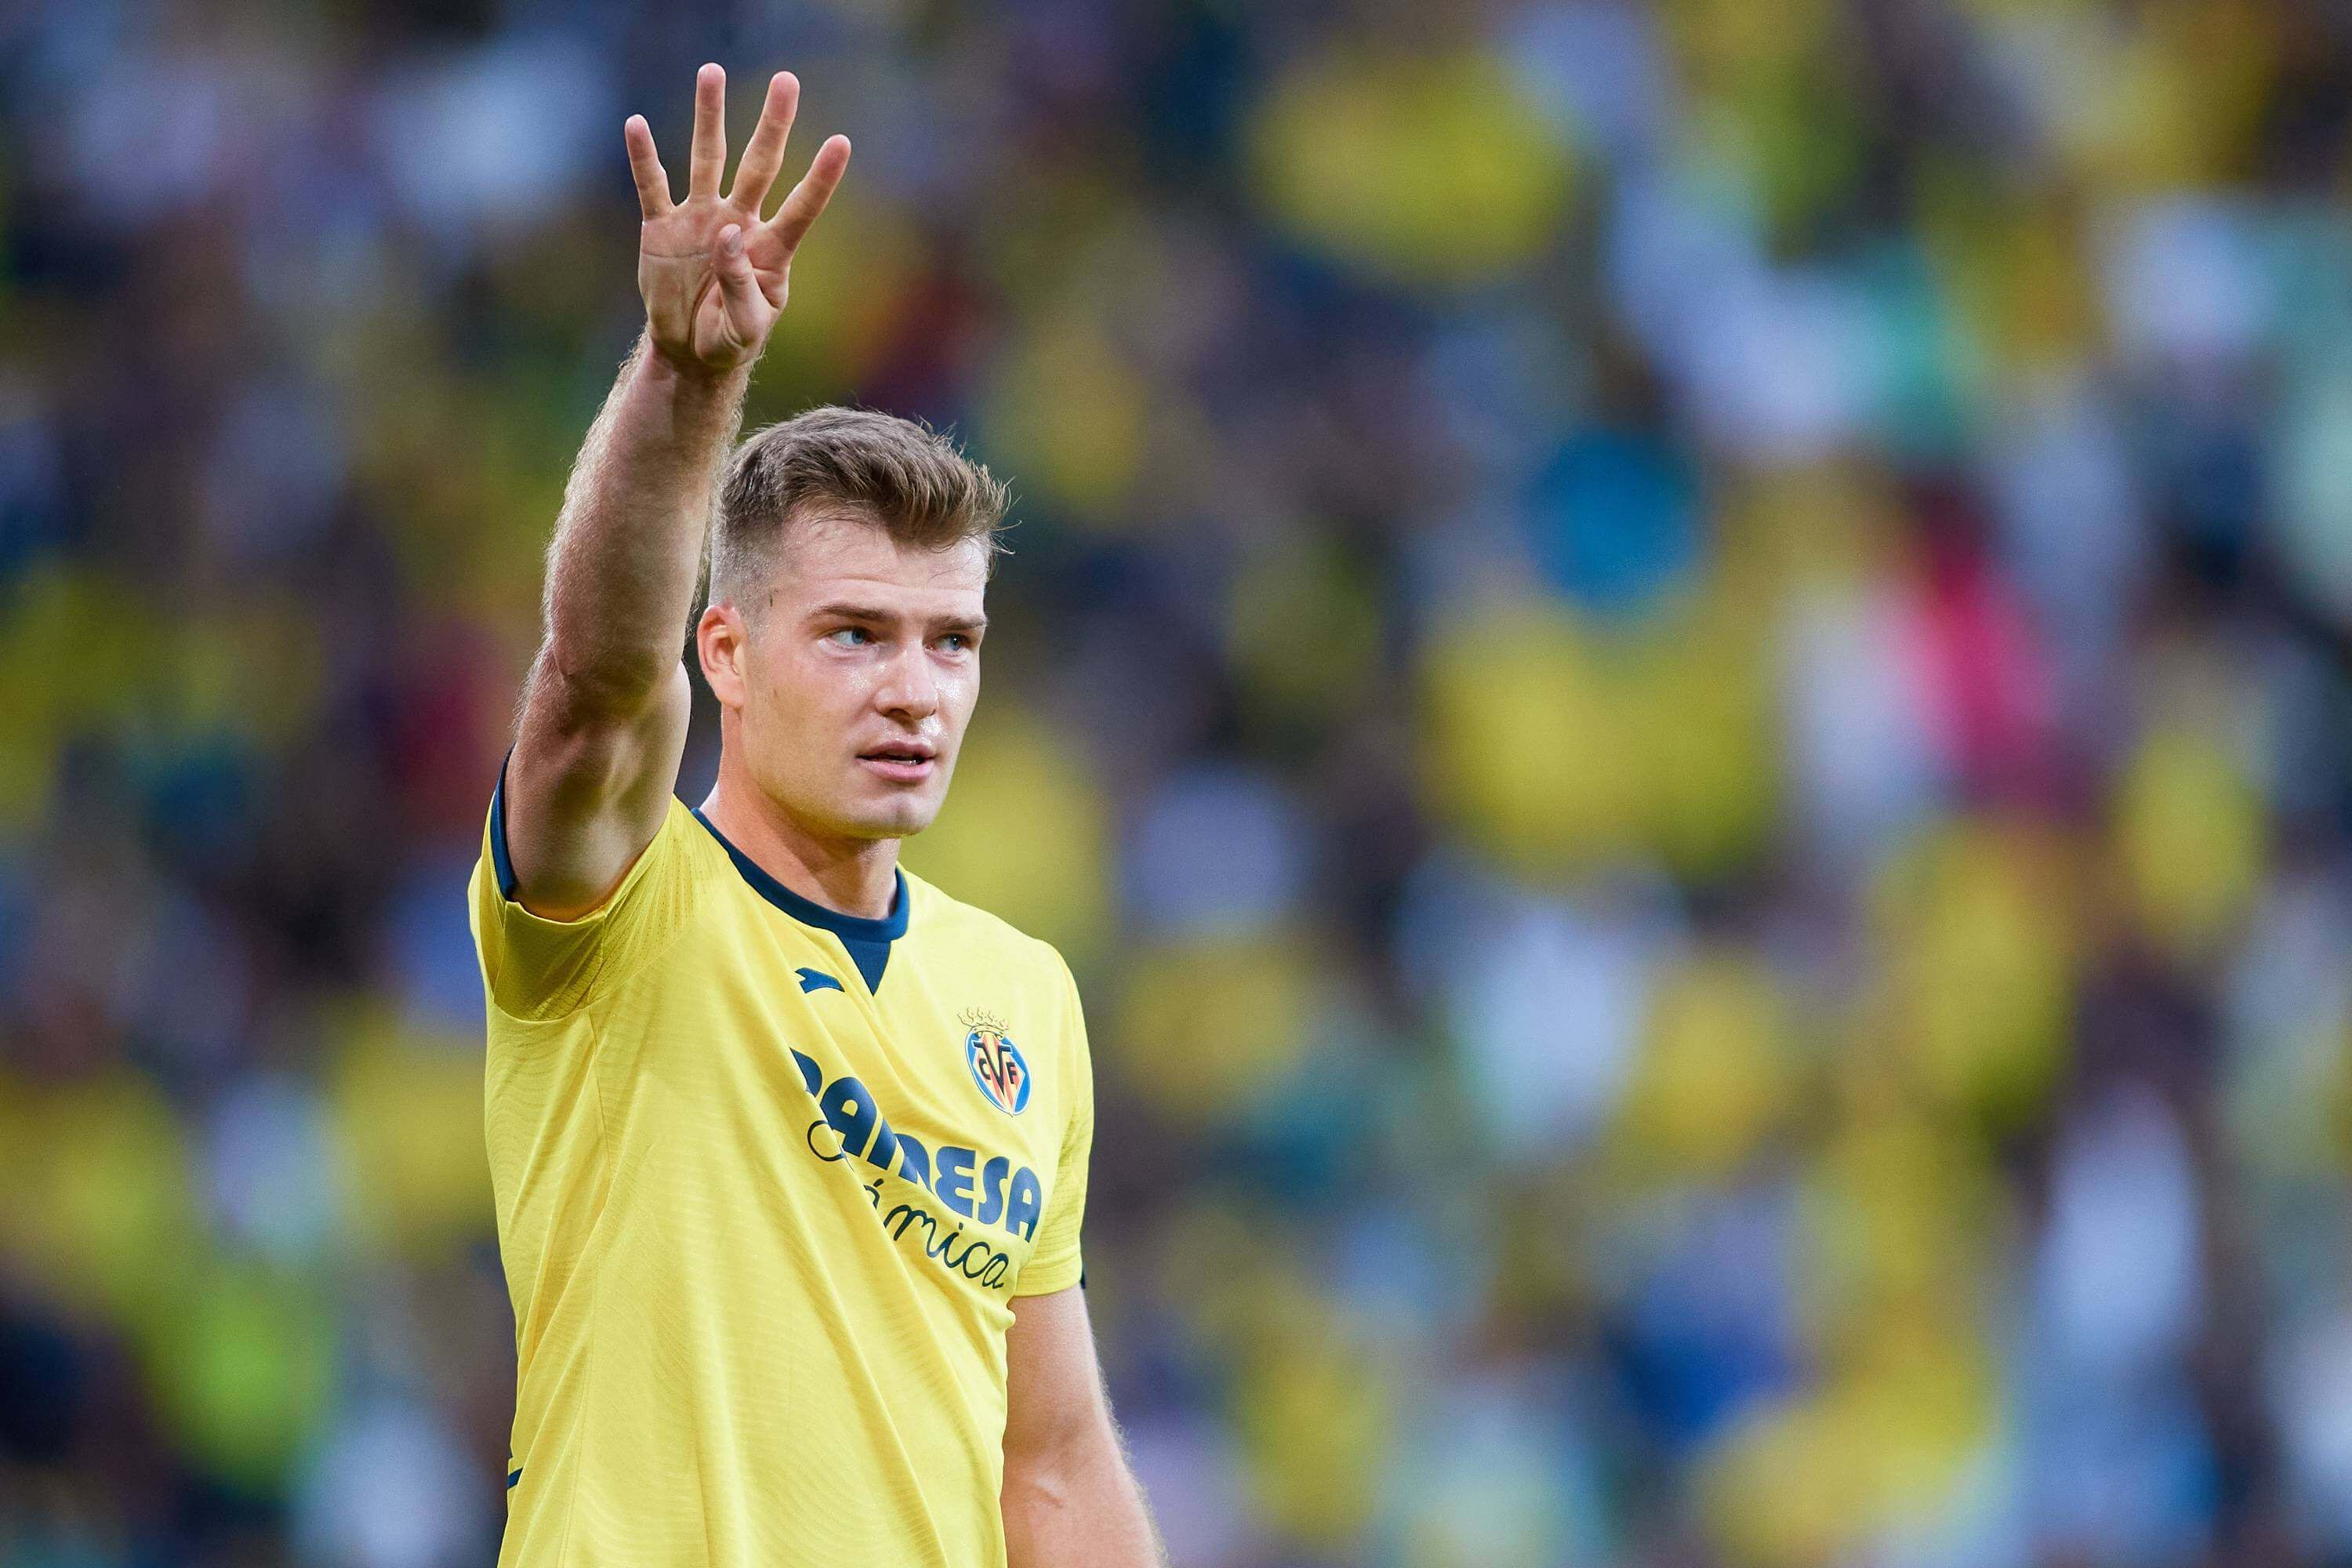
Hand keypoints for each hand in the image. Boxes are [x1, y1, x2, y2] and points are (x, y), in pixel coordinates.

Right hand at [626, 64, 850, 375]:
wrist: (689, 351)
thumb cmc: (729, 340)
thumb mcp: (744, 327)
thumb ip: (739, 283)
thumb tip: (727, 233)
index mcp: (771, 250)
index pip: (802, 208)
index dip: (821, 179)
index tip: (841, 142)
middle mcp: (739, 222)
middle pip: (760, 165)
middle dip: (773, 124)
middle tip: (786, 80)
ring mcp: (701, 219)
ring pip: (708, 159)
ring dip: (710, 117)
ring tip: (711, 71)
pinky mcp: (663, 227)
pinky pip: (653, 185)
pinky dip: (644, 157)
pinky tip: (637, 125)